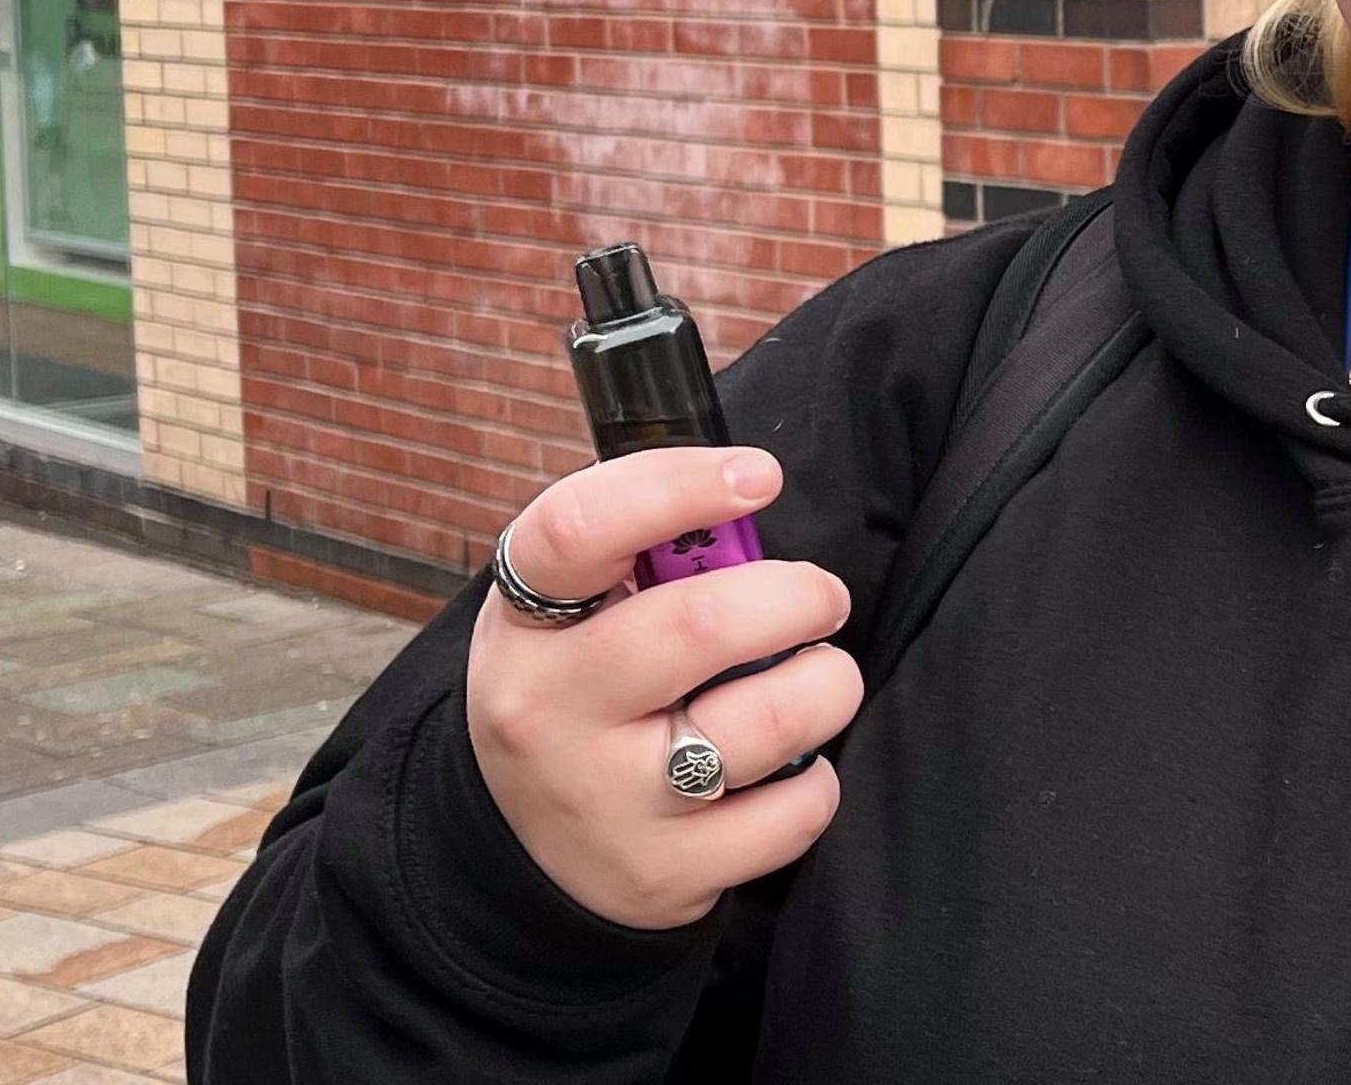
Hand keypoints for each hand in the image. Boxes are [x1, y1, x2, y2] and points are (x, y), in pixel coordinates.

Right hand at [465, 448, 864, 929]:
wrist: (522, 853)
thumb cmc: (580, 693)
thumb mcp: (569, 615)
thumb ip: (644, 554)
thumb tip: (751, 492)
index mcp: (524, 624)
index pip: (580, 528)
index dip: (676, 486)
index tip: (757, 476)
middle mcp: (548, 713)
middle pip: (701, 626)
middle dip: (800, 596)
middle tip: (821, 599)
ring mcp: (603, 800)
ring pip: (768, 721)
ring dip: (827, 684)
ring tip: (818, 679)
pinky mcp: (661, 874)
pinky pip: (793, 811)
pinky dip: (817, 780)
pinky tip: (790, 768)